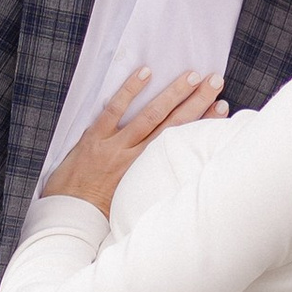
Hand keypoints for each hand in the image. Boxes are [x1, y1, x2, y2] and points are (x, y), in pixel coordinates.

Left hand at [40, 66, 227, 212]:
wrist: (69, 217)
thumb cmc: (101, 215)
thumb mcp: (135, 204)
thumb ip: (153, 186)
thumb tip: (175, 175)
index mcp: (148, 173)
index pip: (182, 142)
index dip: (204, 122)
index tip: (222, 107)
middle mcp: (136, 157)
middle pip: (174, 124)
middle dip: (197, 102)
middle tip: (215, 82)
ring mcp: (115, 145)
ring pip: (150, 115)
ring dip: (172, 94)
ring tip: (192, 76)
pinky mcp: (94, 138)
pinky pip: (114, 110)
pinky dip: (130, 90)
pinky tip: (145, 73)